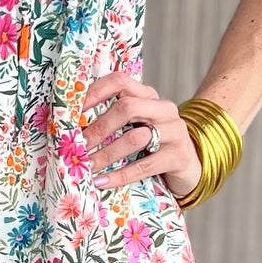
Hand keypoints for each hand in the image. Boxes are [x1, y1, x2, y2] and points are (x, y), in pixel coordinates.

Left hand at [80, 71, 201, 199]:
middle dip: (98, 127)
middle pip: (127, 108)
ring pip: (135, 137)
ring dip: (105, 154)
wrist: (191, 164)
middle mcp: (164, 109)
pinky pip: (144, 166)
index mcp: (148, 96)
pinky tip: (102, 181)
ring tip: (86, 165)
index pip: (120, 81)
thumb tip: (70, 127)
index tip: (72, 110)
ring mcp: (174, 131)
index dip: (95, 93)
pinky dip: (120, 175)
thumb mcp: (137, 125)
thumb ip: (113, 119)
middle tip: (78, 145)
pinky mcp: (178, 156)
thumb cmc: (154, 144)